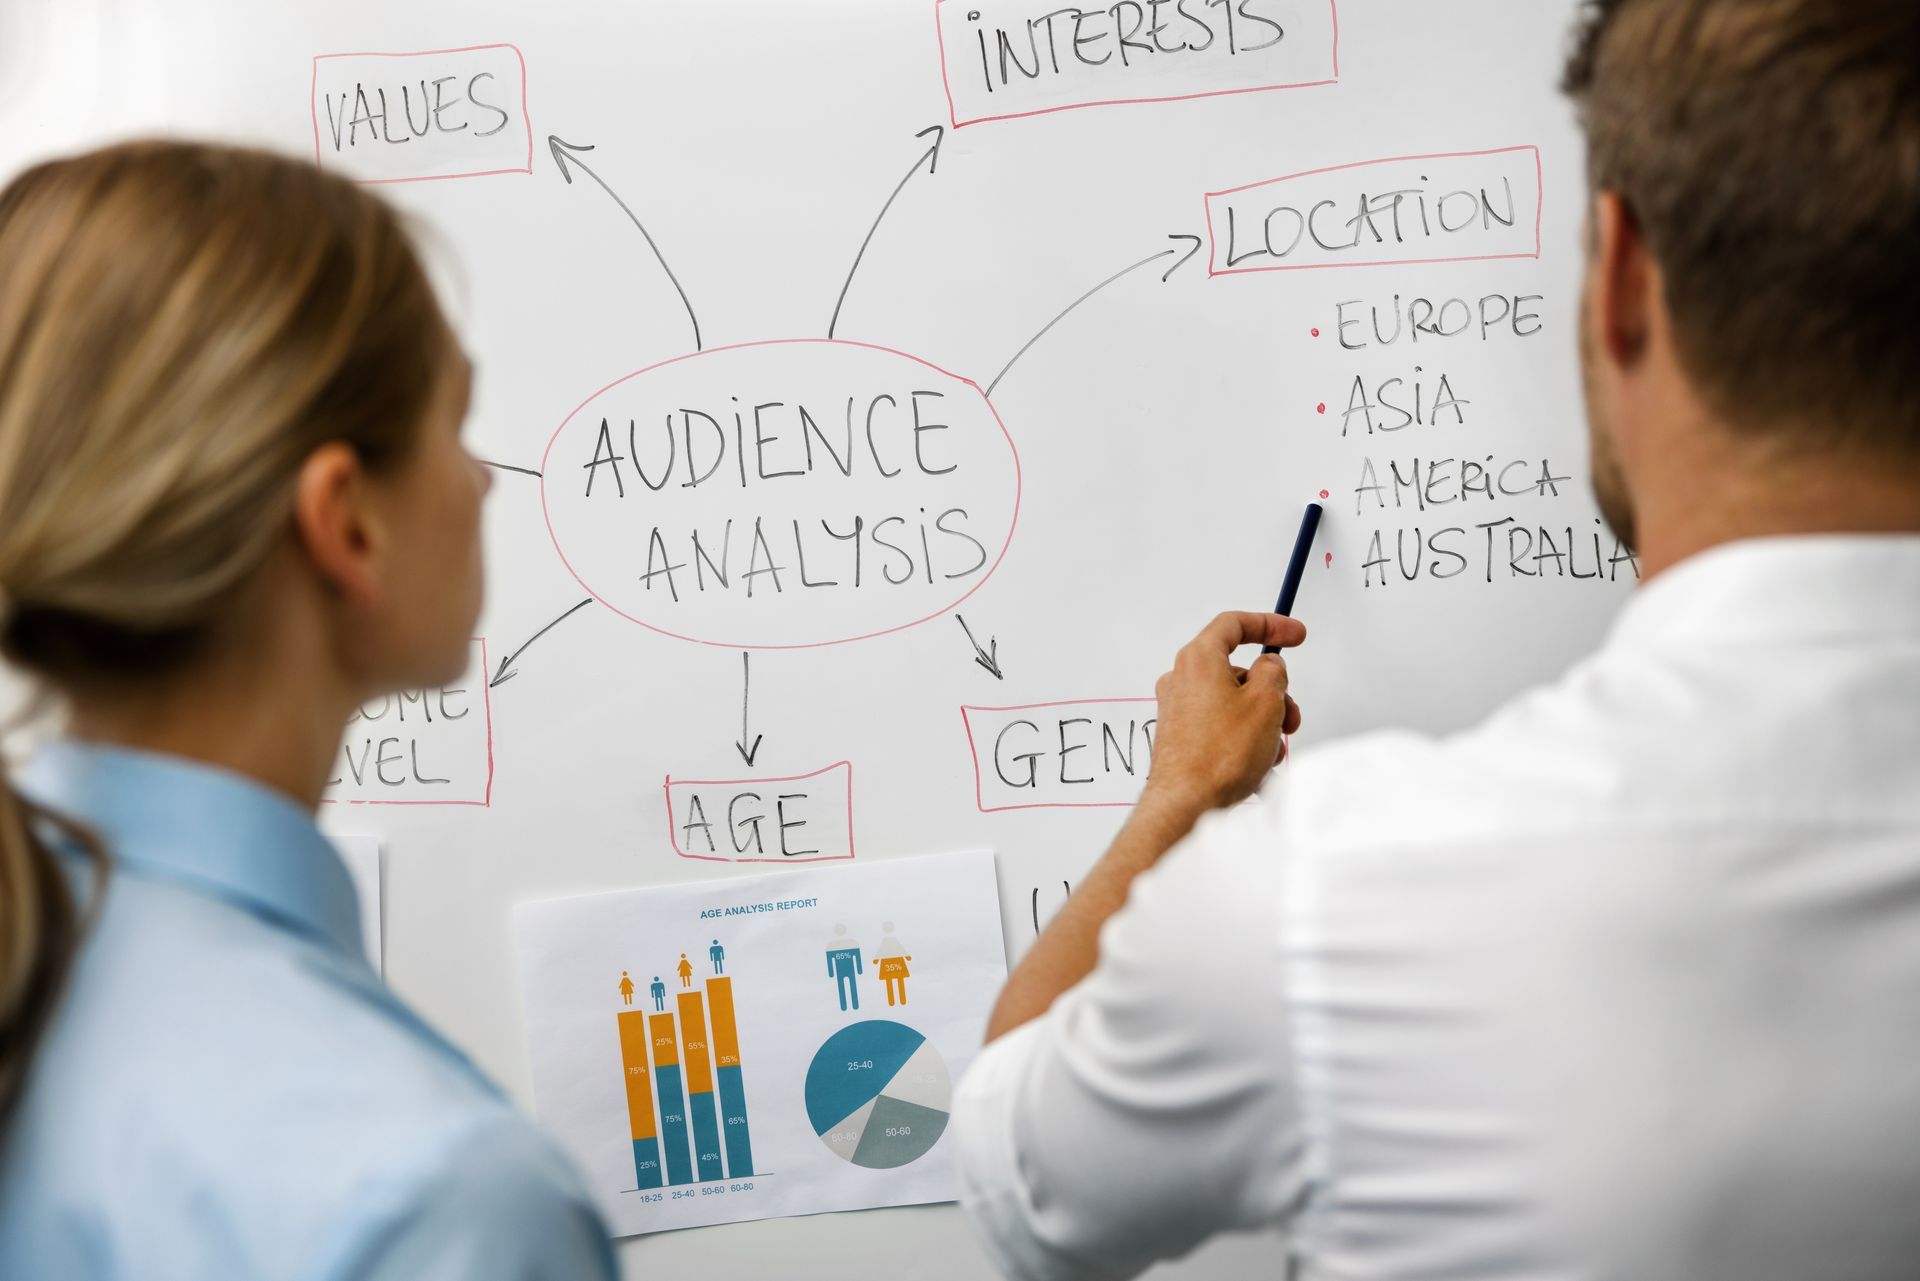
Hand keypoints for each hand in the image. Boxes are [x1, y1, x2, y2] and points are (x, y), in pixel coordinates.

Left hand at [1146, 611, 1304, 814]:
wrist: (1185, 804)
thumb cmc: (1218, 756)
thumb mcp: (1265, 702)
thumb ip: (1273, 673)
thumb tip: (1270, 667)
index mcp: (1198, 660)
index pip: (1234, 624)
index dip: (1269, 624)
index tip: (1293, 634)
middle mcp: (1182, 681)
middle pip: (1239, 672)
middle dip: (1272, 694)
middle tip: (1289, 716)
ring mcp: (1179, 711)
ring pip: (1234, 705)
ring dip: (1261, 724)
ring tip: (1269, 753)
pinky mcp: (1182, 738)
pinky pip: (1222, 730)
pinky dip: (1244, 743)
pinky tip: (1256, 769)